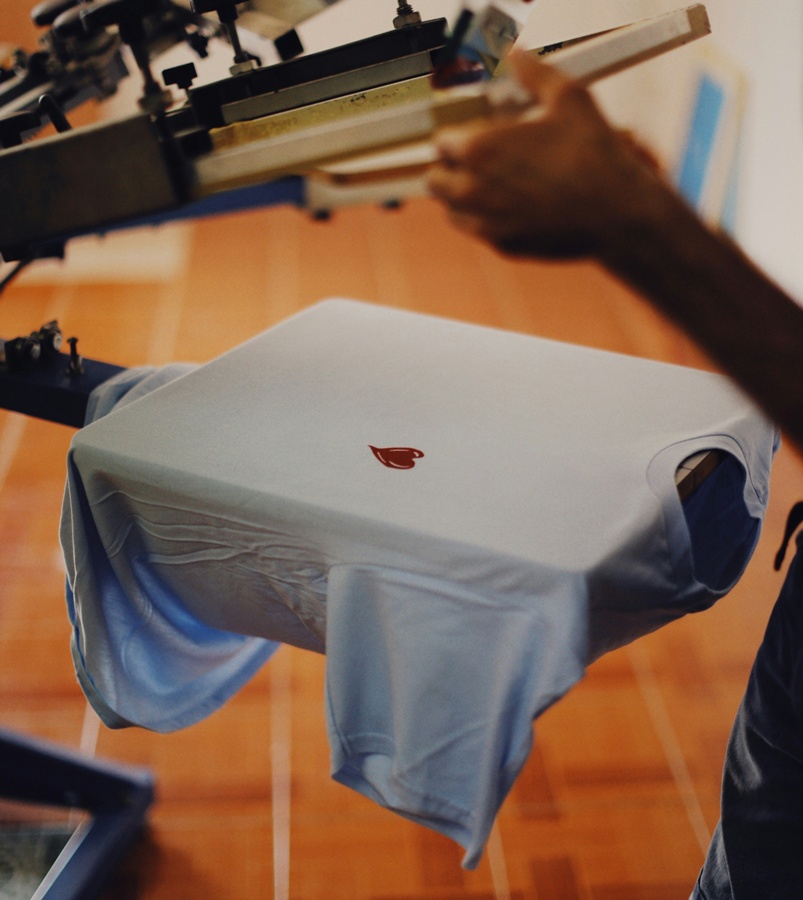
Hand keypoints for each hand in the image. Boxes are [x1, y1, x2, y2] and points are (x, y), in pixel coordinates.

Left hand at [427, 51, 663, 258]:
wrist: (616, 213)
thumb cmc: (593, 154)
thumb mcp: (568, 97)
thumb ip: (533, 72)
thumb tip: (515, 53)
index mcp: (478, 150)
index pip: (442, 142)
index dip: (458, 136)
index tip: (475, 135)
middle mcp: (471, 190)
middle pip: (435, 179)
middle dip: (451, 168)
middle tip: (476, 161)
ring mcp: (485, 222)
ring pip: (450, 210)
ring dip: (461, 196)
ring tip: (488, 184)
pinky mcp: (501, 246)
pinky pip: (476, 231)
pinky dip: (482, 219)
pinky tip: (506, 206)